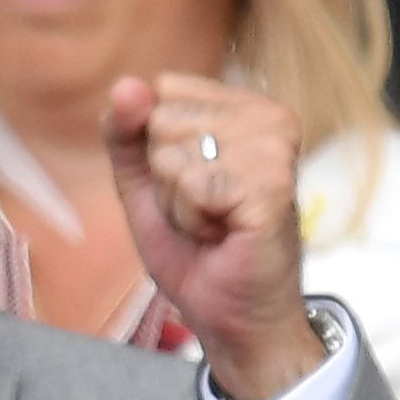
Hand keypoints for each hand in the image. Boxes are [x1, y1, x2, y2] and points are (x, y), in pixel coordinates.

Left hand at [104, 73, 321, 399]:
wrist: (231, 315)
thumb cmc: (196, 250)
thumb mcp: (145, 184)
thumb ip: (126, 134)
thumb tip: (125, 84)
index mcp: (244, 106)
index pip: (162, 92)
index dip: (157, 151)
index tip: (191, 187)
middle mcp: (268, 118)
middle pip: (163, 121)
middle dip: (166, 180)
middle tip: (203, 213)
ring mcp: (274, 148)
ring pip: (174, 154)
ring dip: (179, 204)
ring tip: (213, 225)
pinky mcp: (273, 183)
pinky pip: (193, 185)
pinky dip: (193, 221)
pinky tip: (223, 235)